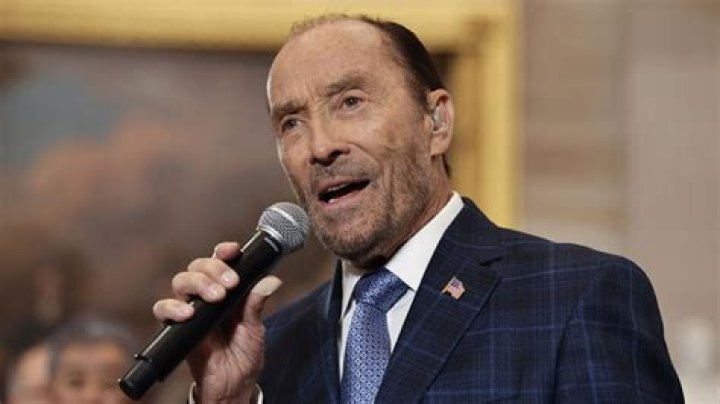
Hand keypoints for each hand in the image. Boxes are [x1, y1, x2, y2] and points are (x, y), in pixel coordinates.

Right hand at [153, 242, 281, 402]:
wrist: (232, 387)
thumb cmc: (244, 356)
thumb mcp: (254, 329)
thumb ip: (256, 305)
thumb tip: (272, 281)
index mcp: (227, 291)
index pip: (221, 262)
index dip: (224, 252)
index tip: (234, 250)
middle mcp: (206, 296)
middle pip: (199, 266)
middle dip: (214, 269)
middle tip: (230, 284)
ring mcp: (191, 310)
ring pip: (181, 281)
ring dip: (198, 283)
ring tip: (215, 297)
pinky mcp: (176, 328)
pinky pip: (163, 310)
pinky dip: (172, 308)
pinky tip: (188, 313)